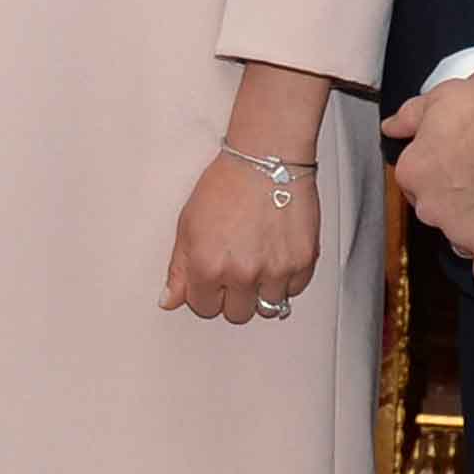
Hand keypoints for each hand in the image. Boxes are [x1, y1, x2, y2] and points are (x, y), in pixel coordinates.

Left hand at [163, 148, 319, 323]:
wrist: (267, 159)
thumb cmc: (227, 185)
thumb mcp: (188, 225)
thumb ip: (178, 269)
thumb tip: (169, 300)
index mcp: (207, 267)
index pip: (204, 307)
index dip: (206, 292)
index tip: (212, 279)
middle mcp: (242, 274)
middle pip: (236, 314)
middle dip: (233, 296)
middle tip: (236, 270)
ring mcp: (275, 271)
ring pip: (268, 307)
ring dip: (261, 291)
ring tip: (258, 263)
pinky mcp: (303, 262)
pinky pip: (294, 290)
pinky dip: (286, 279)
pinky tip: (277, 256)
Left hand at [385, 68, 473, 288]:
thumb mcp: (443, 97)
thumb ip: (412, 116)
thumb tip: (391, 128)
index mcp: (414, 170)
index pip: (419, 184)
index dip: (444, 177)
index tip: (467, 170)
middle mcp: (429, 206)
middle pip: (439, 214)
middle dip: (461, 205)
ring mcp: (459, 232)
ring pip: (463, 241)